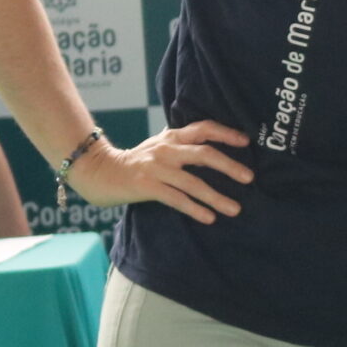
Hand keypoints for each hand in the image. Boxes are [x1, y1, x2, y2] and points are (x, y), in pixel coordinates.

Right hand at [65, 120, 253, 222]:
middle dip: (230, 166)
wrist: (97, 170)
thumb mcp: (158, 146)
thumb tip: (210, 147)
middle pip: (204, 154)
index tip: (246, 142)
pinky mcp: (146, 186)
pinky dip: (195, 208)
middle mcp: (166, 149)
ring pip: (193, 182)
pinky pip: (176, 199)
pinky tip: (209, 218)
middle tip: (249, 178)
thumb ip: (181, 145)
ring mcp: (156, 168)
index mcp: (172, 137)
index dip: (226, 133)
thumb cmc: (134, 161)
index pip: (203, 128)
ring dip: (216, 196)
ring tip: (235, 208)